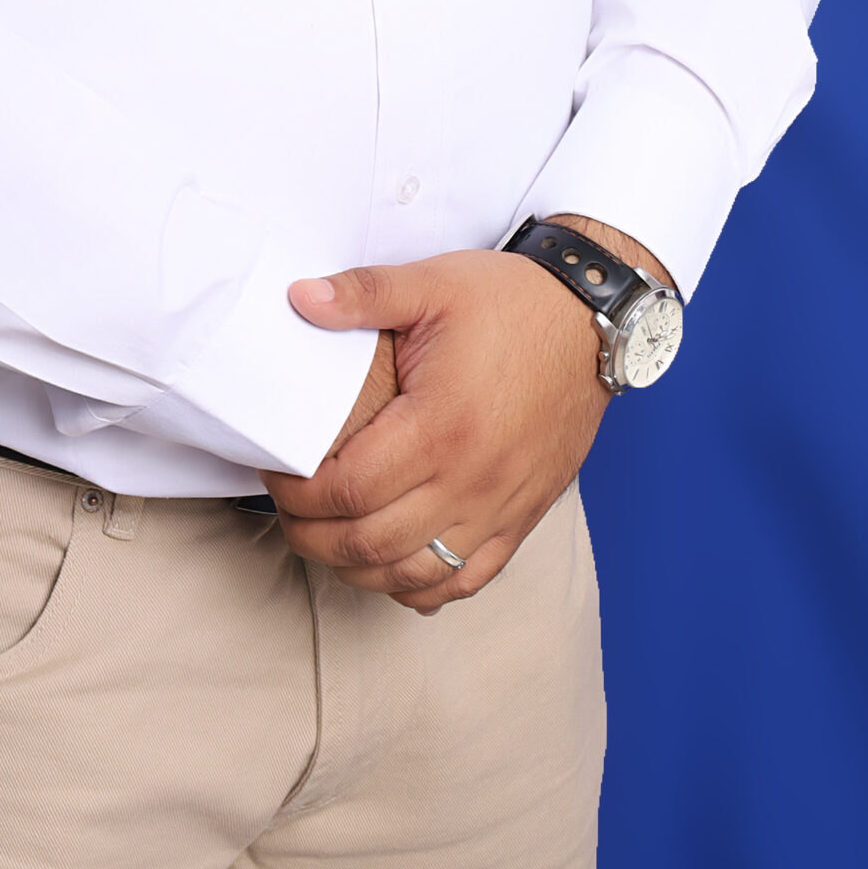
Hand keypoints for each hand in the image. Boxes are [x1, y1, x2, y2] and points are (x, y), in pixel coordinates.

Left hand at [260, 244, 612, 614]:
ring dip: (358, 569)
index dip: (298, 492)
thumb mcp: (431, 282)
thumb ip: (362, 293)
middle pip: (371, 543)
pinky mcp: (522, 517)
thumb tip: (299, 299)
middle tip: (286, 509)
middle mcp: (471, 480)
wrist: (591, 322)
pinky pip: (466, 579)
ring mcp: (500, 507)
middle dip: (312, 536)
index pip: (348, 489)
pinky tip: (392, 569)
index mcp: (440, 425)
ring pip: (414, 574)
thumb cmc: (510, 302)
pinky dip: (421, 586)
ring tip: (325, 539)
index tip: (276, 472)